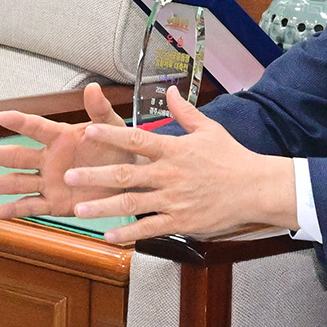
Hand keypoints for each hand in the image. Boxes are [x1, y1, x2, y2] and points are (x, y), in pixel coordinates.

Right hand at [0, 84, 145, 218]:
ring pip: (18, 182)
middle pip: (18, 156)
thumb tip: (93, 88)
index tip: (2, 116)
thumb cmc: (119, 149)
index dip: (20, 122)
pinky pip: (31, 206)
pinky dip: (14, 210)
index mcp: (61, 138)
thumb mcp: (113, 128)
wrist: (130, 178)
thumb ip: (100, 111)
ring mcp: (49, 182)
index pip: (37, 128)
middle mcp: (49, 159)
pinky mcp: (54, 203)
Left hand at [44, 96, 297, 242]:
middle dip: (95, 176)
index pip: (137, 139)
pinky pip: (151, 228)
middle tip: (69, 176)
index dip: (111, 135)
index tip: (88, 130)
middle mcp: (170, 174)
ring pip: (133, 204)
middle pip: (127, 174)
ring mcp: (174, 199)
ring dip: (104, 208)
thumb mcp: (209, 130)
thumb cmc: (232, 158)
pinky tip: (108, 236)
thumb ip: (185, 112)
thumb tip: (171, 90)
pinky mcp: (181, 221)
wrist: (256, 188)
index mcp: (174, 149)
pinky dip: (129, 233)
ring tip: (78, 209)